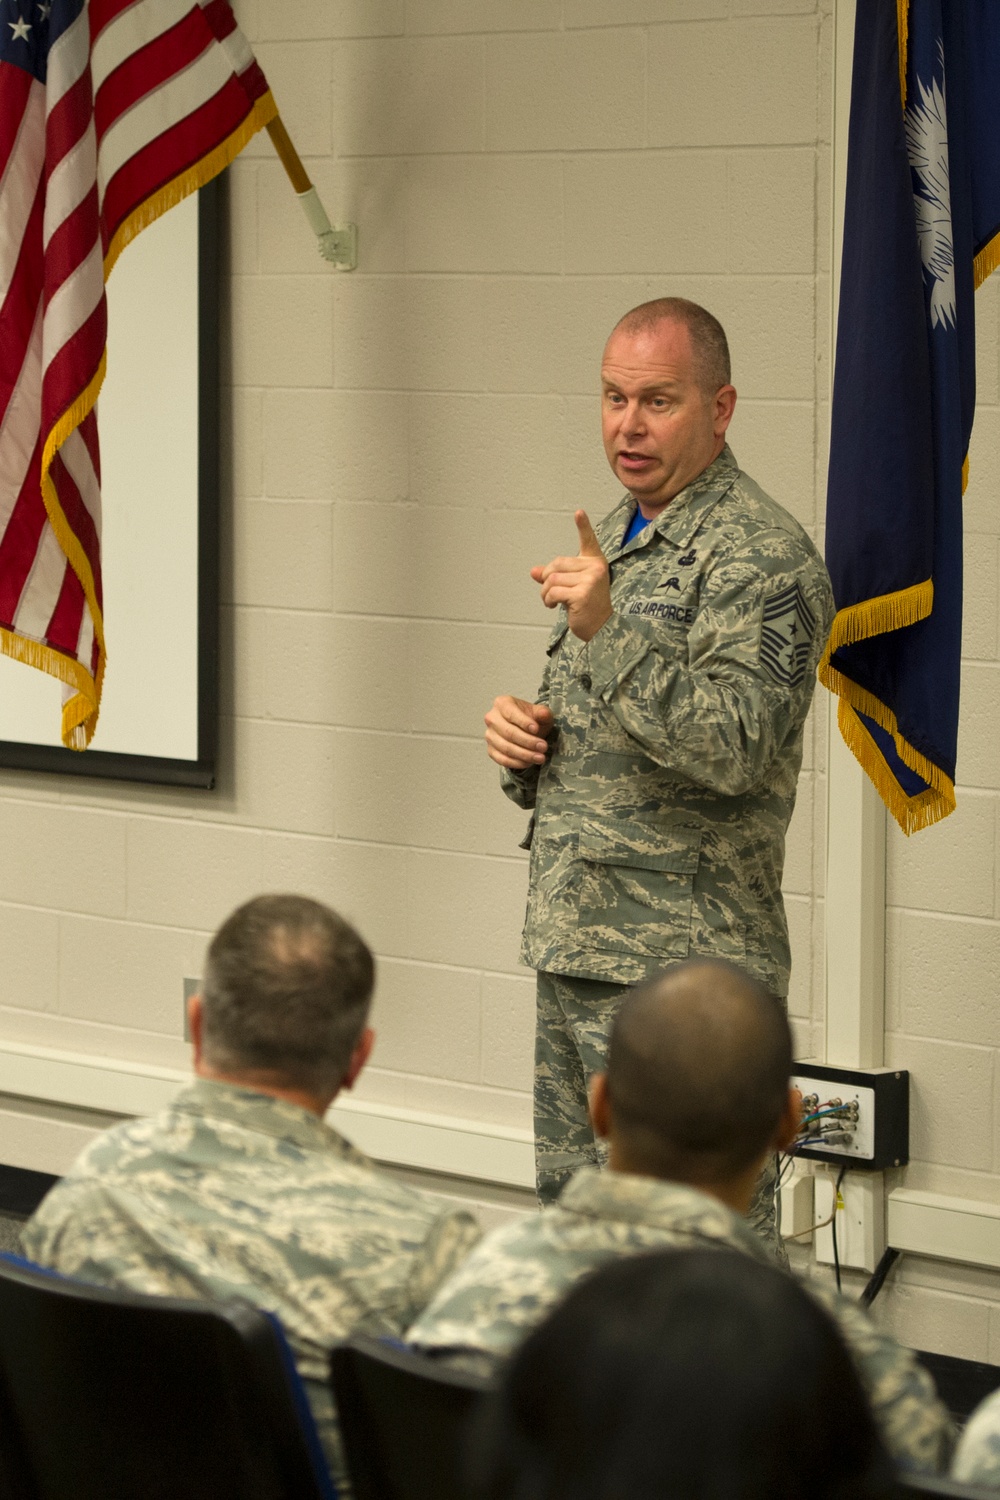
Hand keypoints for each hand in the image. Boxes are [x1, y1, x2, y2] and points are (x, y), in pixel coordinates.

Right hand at [485, 696, 554, 770]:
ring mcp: (490, 736)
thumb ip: (543, 712)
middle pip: (508, 732)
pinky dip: (517, 763)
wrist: (526, 730)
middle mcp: (492, 718)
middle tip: (543, 747)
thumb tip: (544, 714)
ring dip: (525, 755)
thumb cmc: (532, 719)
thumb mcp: (540, 713)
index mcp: (502, 703)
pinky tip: (530, 762)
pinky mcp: (491, 750)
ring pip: (506, 748)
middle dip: (528, 741)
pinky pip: (503, 760)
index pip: (511, 713)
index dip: (524, 722)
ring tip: (540, 757)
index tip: (536, 729)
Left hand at [530, 511, 611, 641]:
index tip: (578, 512)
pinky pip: (553, 592)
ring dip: (545, 592)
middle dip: (546, 580)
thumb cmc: (586, 606)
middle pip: (556, 564)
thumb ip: (554, 577)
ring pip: (552, 579)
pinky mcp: (582, 594)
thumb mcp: (570, 587)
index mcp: (595, 562)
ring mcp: (590, 580)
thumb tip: (534, 572)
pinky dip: (548, 600)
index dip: (583, 526)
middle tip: (549, 593)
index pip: (588, 541)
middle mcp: (595, 568)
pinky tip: (554, 606)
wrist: (600, 628)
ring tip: (551, 602)